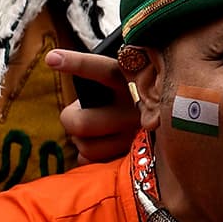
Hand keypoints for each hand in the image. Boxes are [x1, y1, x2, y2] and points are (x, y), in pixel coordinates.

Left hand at [50, 50, 138, 164]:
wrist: (171, 124)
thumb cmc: (135, 96)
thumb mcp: (127, 80)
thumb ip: (102, 81)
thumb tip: (63, 75)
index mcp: (134, 82)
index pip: (104, 70)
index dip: (78, 64)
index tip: (52, 58)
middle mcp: (137, 111)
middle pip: (81, 124)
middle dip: (70, 119)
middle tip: (74, 115)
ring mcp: (136, 138)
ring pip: (87, 147)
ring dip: (81, 140)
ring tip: (94, 131)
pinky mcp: (133, 158)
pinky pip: (93, 162)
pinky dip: (89, 156)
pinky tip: (101, 145)